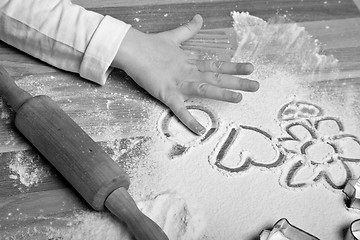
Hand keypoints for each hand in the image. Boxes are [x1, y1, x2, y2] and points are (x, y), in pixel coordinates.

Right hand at [112, 14, 258, 134]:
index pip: (216, 64)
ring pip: (204, 88)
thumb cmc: (151, 44)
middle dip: (237, 81)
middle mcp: (189, 71)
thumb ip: (188, 29)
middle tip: (256, 85)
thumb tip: (199, 17)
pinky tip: (200, 131)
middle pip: (216, 76)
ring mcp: (179, 82)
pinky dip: (189, 120)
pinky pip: (179, 110)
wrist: (132, 48)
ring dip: (222, 93)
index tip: (250, 68)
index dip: (233, 67)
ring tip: (239, 98)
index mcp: (190, 60)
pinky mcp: (166, 93)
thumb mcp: (173, 36)